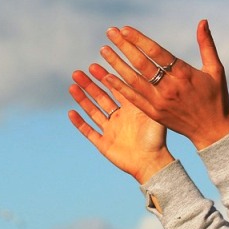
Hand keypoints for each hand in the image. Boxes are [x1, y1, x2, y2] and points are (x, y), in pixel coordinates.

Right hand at [68, 65, 174, 184]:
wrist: (152, 163)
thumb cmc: (157, 139)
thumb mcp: (152, 113)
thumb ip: (146, 95)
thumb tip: (143, 73)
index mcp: (130, 109)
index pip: (115, 88)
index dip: (104, 77)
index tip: (94, 64)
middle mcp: (119, 117)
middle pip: (100, 97)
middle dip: (89, 85)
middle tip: (78, 73)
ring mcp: (110, 130)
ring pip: (92, 111)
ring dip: (82, 99)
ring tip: (72, 86)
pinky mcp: (104, 144)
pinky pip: (88, 131)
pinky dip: (80, 122)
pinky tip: (71, 112)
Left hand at [99, 20, 228, 150]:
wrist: (212, 130)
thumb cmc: (216, 97)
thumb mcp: (215, 69)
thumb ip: (206, 44)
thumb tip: (202, 21)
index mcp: (184, 74)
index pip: (156, 52)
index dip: (139, 40)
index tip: (124, 29)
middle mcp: (169, 87)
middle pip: (141, 64)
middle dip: (124, 46)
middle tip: (110, 32)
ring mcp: (160, 102)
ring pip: (133, 80)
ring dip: (116, 64)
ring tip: (103, 50)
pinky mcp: (154, 114)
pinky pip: (133, 98)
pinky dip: (119, 87)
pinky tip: (107, 76)